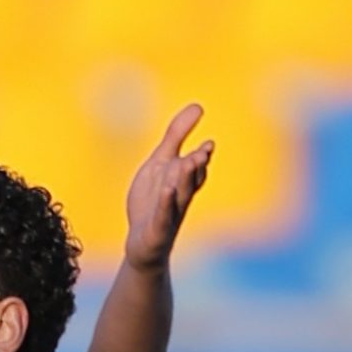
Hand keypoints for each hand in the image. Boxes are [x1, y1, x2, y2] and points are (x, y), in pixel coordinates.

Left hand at [124, 103, 213, 271]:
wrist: (142, 245)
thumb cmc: (153, 202)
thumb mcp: (160, 164)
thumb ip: (177, 136)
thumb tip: (198, 106)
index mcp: (183, 182)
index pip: (197, 168)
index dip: (202, 157)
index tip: (208, 145)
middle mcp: (180, 198)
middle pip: (191, 180)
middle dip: (196, 166)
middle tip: (202, 152)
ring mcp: (170, 215)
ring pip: (181, 196)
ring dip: (185, 180)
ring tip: (188, 162)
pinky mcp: (157, 231)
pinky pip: (163, 216)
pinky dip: (166, 204)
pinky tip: (167, 190)